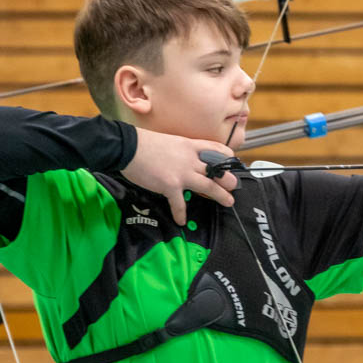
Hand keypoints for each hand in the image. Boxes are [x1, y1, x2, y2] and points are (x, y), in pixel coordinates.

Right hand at [122, 129, 238, 225]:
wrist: (128, 147)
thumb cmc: (145, 143)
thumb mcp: (171, 142)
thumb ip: (182, 151)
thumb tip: (186, 160)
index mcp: (190, 146)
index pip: (216, 148)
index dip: (227, 156)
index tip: (232, 163)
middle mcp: (190, 159)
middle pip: (216, 169)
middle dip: (228, 179)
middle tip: (234, 186)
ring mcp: (182, 173)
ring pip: (208, 186)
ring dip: (220, 195)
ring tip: (228, 201)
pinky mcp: (170, 185)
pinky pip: (179, 204)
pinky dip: (180, 213)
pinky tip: (182, 221)